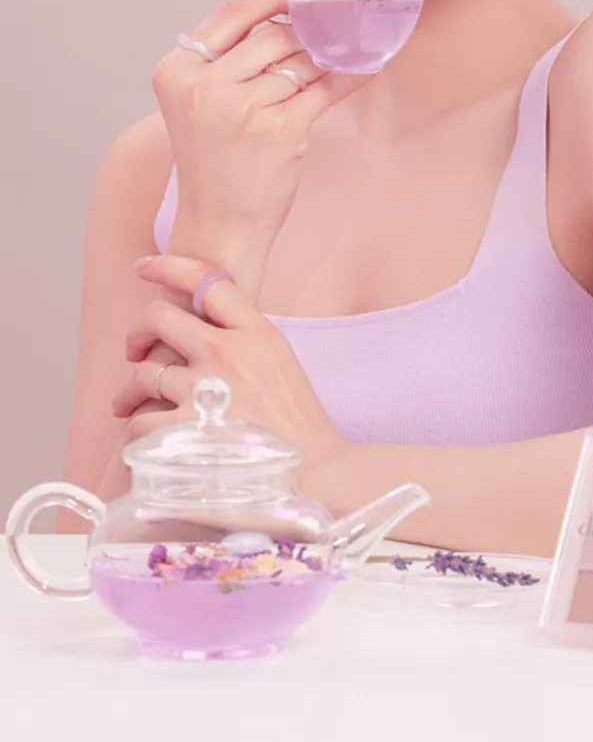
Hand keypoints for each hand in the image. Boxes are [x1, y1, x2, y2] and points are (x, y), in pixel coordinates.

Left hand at [111, 254, 343, 472]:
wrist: (317, 474)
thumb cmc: (299, 425)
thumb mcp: (282, 362)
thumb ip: (245, 338)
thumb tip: (204, 326)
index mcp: (256, 332)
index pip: (205, 280)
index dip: (168, 267)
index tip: (145, 268)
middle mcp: (227, 353)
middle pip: (158, 316)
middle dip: (138, 331)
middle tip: (136, 350)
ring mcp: (204, 391)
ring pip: (142, 373)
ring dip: (129, 391)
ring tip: (128, 403)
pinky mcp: (186, 432)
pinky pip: (140, 423)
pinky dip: (138, 430)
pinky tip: (147, 438)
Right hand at [154, 0, 363, 289]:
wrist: (218, 226)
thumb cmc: (213, 164)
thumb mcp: (198, 104)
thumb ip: (228, 59)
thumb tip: (284, 15)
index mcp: (178, 71)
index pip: (230, 13)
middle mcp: (206, 86)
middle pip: (273, 35)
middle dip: (306, 35)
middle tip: (328, 34)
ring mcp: (244, 108)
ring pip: (302, 61)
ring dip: (325, 60)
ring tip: (339, 58)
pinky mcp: (281, 130)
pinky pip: (325, 89)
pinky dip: (348, 76)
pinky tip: (364, 68)